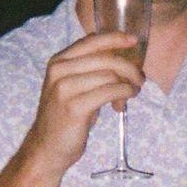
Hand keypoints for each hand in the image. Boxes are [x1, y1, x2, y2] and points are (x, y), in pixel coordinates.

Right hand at [24, 32, 144, 171]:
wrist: (46, 148)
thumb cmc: (64, 117)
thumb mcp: (71, 87)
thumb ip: (89, 70)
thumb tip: (121, 58)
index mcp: (58, 62)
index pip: (90, 42)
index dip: (114, 38)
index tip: (133, 40)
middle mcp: (59, 71)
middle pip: (105, 58)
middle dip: (128, 66)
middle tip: (139, 78)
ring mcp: (65, 88)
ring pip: (109, 74)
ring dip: (129, 82)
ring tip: (133, 91)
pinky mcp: (75, 107)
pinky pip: (110, 92)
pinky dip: (124, 93)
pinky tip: (126, 100)